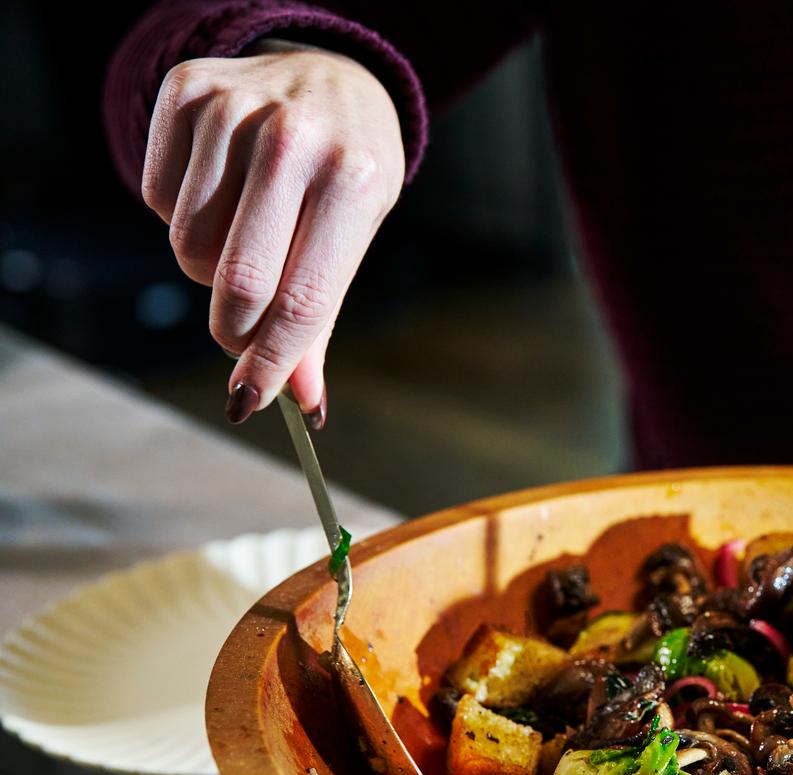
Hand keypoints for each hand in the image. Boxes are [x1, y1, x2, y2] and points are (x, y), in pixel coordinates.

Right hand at [142, 40, 403, 423]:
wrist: (334, 75)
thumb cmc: (349, 172)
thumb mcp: (356, 237)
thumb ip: (322, 319)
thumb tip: (302, 402)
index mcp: (352, 182)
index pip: (303, 299)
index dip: (270, 362)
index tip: (248, 400)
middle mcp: (293, 139)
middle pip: (237, 281)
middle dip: (234, 329)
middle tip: (244, 333)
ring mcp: (235, 109)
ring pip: (189, 245)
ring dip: (208, 269)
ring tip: (246, 240)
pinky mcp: (186, 92)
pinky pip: (158, 201)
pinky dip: (182, 219)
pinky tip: (221, 194)